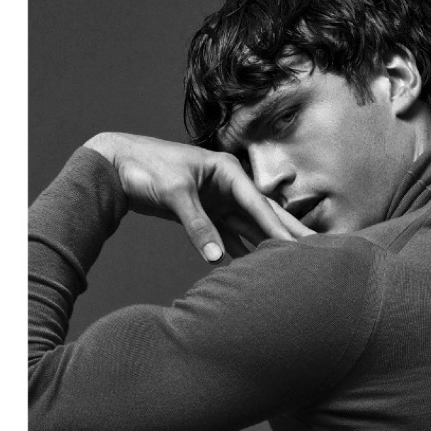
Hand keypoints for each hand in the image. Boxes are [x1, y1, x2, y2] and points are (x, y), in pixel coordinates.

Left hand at [84, 133, 312, 261]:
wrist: (115, 166)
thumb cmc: (146, 168)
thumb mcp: (175, 194)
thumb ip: (198, 226)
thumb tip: (216, 258)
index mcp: (227, 171)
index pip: (258, 204)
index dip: (279, 227)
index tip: (299, 245)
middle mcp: (227, 185)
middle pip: (261, 214)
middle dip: (285, 232)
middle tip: (315, 250)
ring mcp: (216, 200)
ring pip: (246, 226)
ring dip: (264, 243)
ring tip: (289, 262)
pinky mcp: (204, 213)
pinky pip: (227, 234)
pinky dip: (239, 248)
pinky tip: (253, 264)